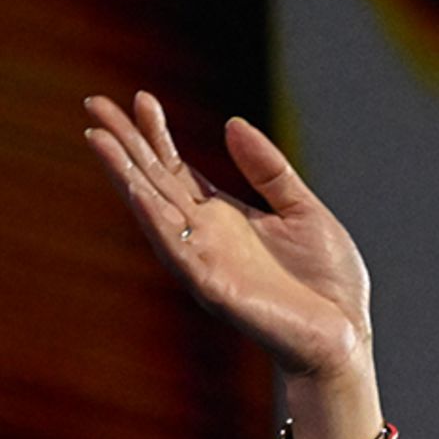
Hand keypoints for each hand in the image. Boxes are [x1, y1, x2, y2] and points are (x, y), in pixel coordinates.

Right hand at [80, 90, 373, 380]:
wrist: (345, 341)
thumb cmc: (328, 283)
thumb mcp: (303, 211)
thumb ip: (269, 171)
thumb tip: (232, 123)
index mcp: (223, 218)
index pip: (176, 169)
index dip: (157, 135)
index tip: (142, 98)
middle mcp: (205, 237)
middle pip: (154, 182)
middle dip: (124, 144)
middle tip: (94, 103)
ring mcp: (205, 263)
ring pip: (154, 212)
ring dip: (125, 176)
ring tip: (99, 140)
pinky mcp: (214, 289)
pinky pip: (178, 251)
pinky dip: (156, 221)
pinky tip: (136, 192)